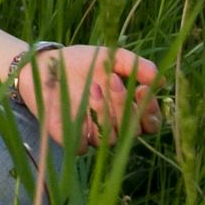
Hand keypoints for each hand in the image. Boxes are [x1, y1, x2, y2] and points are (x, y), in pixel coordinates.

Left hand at [15, 44, 163, 154]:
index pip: (151, 122)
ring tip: (94, 88)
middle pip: (132, 130)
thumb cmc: (81, 62)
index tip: (142, 89)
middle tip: (113, 80)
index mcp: (129, 109)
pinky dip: (83, 131)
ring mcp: (93, 134)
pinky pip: (83, 147)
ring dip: (105, 113)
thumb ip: (136, 66)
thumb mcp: (111, 57)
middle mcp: (114, 125)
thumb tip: (160, 81)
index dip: (150, 110)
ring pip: (111, 138)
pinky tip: (78, 110)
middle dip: (124, 105)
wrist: (44, 66)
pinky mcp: (71, 139)